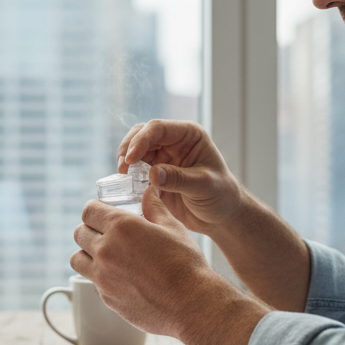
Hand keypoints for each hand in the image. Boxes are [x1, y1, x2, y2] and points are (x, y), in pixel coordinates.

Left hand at [72, 186, 268, 344]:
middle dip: (90, 229)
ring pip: (77, 259)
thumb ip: (155, 208)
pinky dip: (101, 276)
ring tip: (105, 254)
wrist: (191, 305)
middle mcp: (106, 251)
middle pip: (79, 233)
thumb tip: (149, 192)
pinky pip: (93, 281)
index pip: (89, 211)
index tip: (102, 213)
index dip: (95, 209)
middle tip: (105, 232)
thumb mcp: (173, 228)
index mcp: (121, 227)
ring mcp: (103, 277)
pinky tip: (121, 276)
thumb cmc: (186, 265)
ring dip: (87, 253)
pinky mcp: (107, 298)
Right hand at [116, 120, 244, 235]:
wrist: (221, 216)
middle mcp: (173, 142)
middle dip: (129, 148)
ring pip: (135, 150)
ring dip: (126, 161)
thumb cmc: (221, 195)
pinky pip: (136, 169)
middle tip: (122, 168)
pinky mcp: (155, 174)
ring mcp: (163, 157)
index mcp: (188, 135)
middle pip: (142, 134)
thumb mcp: (204, 186)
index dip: (141, 140)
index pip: (158, 128)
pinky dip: (128, 175)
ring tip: (122, 176)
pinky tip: (127, 185)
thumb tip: (152, 173)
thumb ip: (179, 179)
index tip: (130, 159)